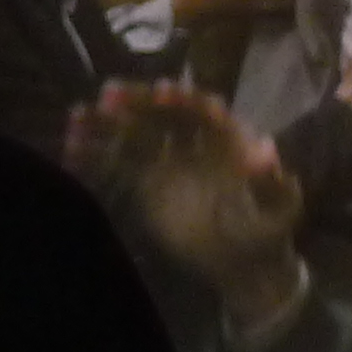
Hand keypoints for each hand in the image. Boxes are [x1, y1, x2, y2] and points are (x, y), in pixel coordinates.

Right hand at [68, 84, 306, 330]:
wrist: (243, 260)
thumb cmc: (267, 231)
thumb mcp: (281, 210)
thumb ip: (275, 184)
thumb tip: (268, 153)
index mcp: (227, 141)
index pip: (204, 111)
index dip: (185, 99)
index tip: (163, 90)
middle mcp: (195, 142)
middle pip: (163, 114)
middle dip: (138, 102)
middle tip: (109, 94)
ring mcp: (168, 160)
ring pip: (135, 134)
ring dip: (106, 123)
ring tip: (76, 117)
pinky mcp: (149, 182)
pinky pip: (119, 164)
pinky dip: (96, 155)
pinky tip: (70, 149)